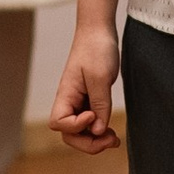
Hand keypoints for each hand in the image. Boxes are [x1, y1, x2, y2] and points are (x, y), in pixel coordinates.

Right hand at [51, 27, 120, 154]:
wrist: (98, 30)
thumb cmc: (96, 49)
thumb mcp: (101, 77)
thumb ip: (100, 105)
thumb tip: (98, 131)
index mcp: (65, 94)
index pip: (58, 123)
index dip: (76, 125)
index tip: (93, 114)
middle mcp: (69, 101)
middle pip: (69, 134)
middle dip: (88, 143)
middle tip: (111, 140)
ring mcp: (78, 102)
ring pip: (80, 132)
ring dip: (95, 140)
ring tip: (114, 139)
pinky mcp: (88, 100)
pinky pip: (90, 123)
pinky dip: (100, 130)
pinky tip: (112, 132)